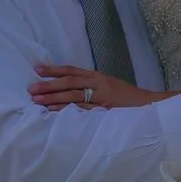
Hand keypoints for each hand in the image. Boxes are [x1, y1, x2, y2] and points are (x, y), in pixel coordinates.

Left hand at [29, 65, 164, 110]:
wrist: (149, 106)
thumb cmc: (126, 98)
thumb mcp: (108, 86)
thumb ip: (91, 85)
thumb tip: (69, 87)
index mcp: (98, 76)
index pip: (72, 70)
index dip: (54, 70)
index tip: (37, 69)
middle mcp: (98, 84)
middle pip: (69, 82)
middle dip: (49, 85)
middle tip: (31, 88)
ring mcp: (101, 98)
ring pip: (73, 96)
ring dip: (53, 98)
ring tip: (37, 100)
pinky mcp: (104, 111)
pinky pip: (82, 110)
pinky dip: (66, 110)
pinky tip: (53, 111)